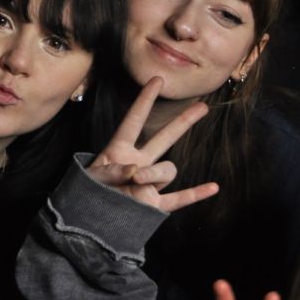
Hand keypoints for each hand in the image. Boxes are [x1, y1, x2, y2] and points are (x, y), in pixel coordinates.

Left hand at [85, 76, 217, 211]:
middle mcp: (138, 163)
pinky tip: (213, 187)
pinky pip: (178, 199)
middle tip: (202, 106)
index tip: (156, 79)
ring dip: (155, 174)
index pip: (134, 121)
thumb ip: (112, 172)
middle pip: (165, 138)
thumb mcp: (92, 178)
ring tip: (137, 182)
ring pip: (166, 170)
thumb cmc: (86, 194)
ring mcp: (149, 183)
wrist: (87, 220)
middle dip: (183, 122)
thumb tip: (137, 171)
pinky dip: (195, 194)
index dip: (145, 100)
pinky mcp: (154, 204)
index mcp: (119, 150)